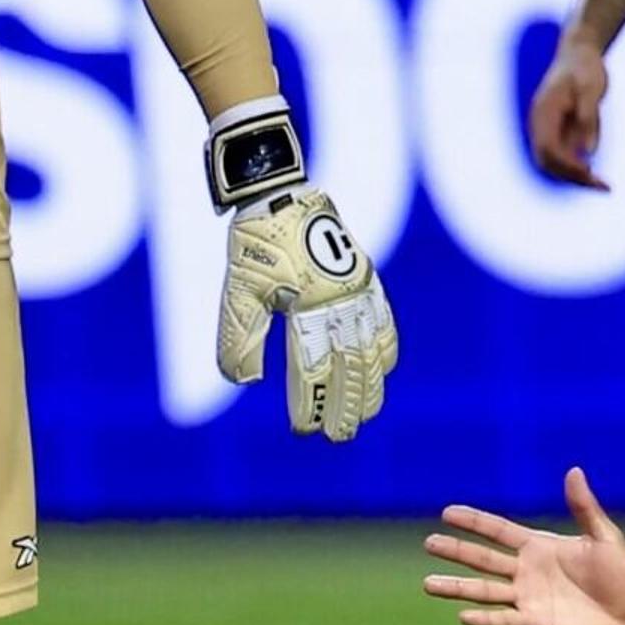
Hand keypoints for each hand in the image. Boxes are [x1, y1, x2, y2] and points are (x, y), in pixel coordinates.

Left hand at [205, 100, 397, 439]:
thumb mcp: (238, 291)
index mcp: (310, 305)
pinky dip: (387, 344)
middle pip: (351, 364)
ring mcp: (358, 288)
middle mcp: (341, 300)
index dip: (311, 402)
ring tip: (369, 411)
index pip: (313, 368)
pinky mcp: (365, 273)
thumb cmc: (253, 242)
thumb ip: (241, 338)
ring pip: (374, 346)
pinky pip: (384, 316)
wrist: (278, 188)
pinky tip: (387, 364)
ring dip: (373, 383)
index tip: (305, 431)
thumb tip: (244, 383)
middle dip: (348, 403)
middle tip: (341, 436)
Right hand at [424, 468, 624, 624]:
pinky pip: (504, 619)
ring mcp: (529, 598)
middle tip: (429, 543)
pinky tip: (463, 616)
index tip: (447, 512)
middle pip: (483, 558)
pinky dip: (484, 619)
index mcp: (541, 546)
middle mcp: (528, 571)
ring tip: (428, 584)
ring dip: (457, 587)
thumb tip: (573, 470)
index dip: (474, 521)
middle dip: (456, 550)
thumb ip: (584, 508)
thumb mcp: (604, 537)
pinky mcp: (535, 622)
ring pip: (485, 590)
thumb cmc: (624, 576)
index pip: (499, 531)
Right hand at [526, 38, 608, 188]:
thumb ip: (589, 119)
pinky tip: (599, 178)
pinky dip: (580, 170)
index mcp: (543, 113)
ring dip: (576, 178)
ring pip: (555, 164)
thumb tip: (589, 152)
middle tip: (603, 187)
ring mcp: (548, 130)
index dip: (566, 164)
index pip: (548, 149)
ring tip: (604, 187)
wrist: (579, 52)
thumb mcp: (592, 89)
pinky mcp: (559, 133)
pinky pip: (565, 158)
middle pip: (548, 162)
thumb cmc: (585, 68)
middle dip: (572, 177)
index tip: (591, 172)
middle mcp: (541, 124)